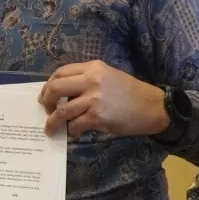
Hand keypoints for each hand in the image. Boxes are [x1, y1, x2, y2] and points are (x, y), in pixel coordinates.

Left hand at [38, 61, 168, 137]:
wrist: (152, 106)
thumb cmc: (130, 92)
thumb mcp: (108, 76)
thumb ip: (87, 80)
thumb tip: (64, 94)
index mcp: (93, 67)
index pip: (61, 72)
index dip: (49, 85)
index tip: (46, 95)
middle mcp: (91, 79)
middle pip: (56, 87)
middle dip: (46, 101)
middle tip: (46, 110)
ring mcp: (94, 98)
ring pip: (62, 110)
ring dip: (53, 121)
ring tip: (51, 128)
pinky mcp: (98, 116)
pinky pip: (75, 124)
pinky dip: (71, 130)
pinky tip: (74, 132)